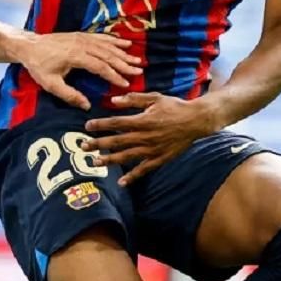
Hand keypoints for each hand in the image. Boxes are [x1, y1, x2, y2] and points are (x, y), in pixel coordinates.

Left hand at [13, 32, 142, 109]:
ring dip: (122, 52)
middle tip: (139, 71)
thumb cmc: (39, 66)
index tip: (126, 84)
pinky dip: (114, 40)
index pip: (100, 66)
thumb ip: (69, 95)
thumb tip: (86, 106)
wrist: (29, 46)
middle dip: (124, 64)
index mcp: (75, 56)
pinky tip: (124, 44)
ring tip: (137, 59)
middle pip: (107, 55)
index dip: (114, 76)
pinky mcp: (80, 35)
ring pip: (106, 45)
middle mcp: (81, 44)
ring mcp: (81, 38)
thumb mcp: (51, 84)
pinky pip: (100, 37)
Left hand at [81, 92, 222, 186]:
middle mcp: (146, 136)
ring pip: (127, 156)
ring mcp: (153, 149)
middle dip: (99, 144)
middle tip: (83, 146)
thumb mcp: (154, 97)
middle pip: (118, 141)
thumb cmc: (174, 106)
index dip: (101, 125)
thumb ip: (133, 99)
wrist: (196, 121)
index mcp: (143, 120)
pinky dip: (133, 177)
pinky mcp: (160, 158)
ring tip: (95, 162)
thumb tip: (113, 101)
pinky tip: (122, 182)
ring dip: (110, 160)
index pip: (117, 123)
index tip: (87, 126)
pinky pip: (144, 169)